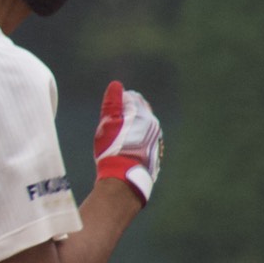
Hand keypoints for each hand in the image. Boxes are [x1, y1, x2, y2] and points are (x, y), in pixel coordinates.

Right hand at [93, 80, 161, 204]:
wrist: (124, 177)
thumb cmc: (113, 149)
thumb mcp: (107, 124)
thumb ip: (112, 103)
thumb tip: (116, 85)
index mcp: (142, 115)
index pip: (132, 98)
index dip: (119, 100)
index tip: (110, 109)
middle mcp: (153, 125)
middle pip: (141, 111)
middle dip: (128, 112)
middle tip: (114, 120)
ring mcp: (156, 140)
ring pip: (145, 127)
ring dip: (134, 127)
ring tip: (120, 136)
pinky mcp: (156, 153)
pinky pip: (147, 141)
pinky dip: (138, 140)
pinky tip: (128, 148)